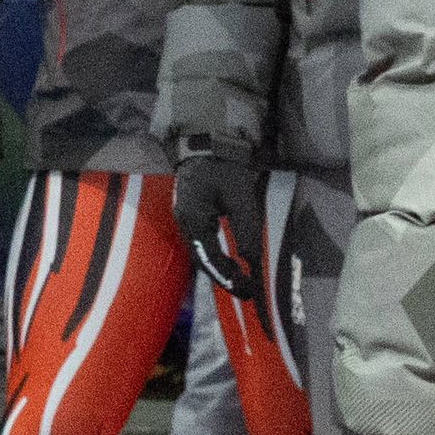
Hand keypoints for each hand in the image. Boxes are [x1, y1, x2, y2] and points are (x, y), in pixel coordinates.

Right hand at [173, 142, 270, 302]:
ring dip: (220, 268)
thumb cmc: (224, 167)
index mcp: (193, 219)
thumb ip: (246, 228)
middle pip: (202, 260)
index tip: (248, 292)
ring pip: (202, 253)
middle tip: (247, 291)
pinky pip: (203, 243)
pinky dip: (217, 256)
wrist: (207, 142)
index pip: (209, 259)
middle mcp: (184, 222)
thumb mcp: (240, 196)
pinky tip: (230, 260)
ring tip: (241, 280)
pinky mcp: (191, 214)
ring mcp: (185, 218)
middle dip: (224, 277)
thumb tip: (250, 259)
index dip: (228, 278)